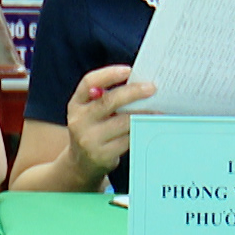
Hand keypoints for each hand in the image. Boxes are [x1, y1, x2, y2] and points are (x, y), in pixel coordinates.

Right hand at [63, 64, 153, 184]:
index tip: (128, 70)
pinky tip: (152, 126)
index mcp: (76, 104)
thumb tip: (136, 83)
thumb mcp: (89, 112)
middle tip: (151, 88)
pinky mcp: (103, 155)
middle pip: (108, 101)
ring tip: (158, 109)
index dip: (108, 75)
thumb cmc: (92, 130)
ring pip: (122, 122)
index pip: (89, 83)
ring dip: (143, 114)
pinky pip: (128, 139)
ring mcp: (90, 139)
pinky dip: (142, 131)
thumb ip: (104, 98)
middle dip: (132, 92)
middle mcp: (79, 120)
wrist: (81, 164)